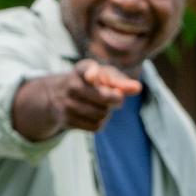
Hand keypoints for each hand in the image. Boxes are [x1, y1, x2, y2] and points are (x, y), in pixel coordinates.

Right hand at [12, 60, 141, 138]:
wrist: (57, 95)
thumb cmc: (90, 83)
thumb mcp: (103, 76)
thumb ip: (121, 81)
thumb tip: (138, 88)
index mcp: (81, 70)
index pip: (86, 69)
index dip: (91, 72)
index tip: (92, 75)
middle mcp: (71, 85)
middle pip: (103, 97)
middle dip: (114, 99)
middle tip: (116, 97)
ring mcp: (67, 104)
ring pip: (101, 114)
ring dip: (107, 112)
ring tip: (101, 105)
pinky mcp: (66, 120)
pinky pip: (95, 126)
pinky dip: (100, 122)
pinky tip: (95, 115)